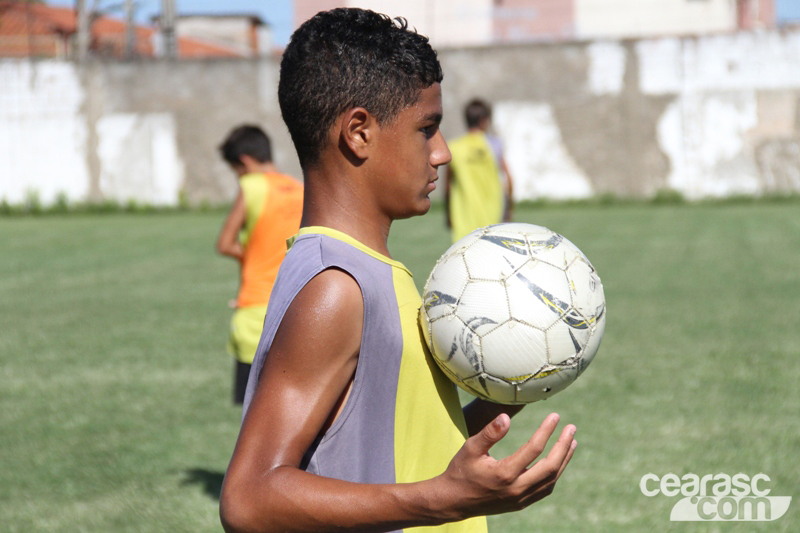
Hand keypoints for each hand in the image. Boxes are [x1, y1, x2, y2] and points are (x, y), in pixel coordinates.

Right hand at [436, 413, 575, 519]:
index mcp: (504, 473)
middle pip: (550, 467)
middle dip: (563, 446)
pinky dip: (555, 474)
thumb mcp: (470, 448)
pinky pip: (544, 489)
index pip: (534, 449)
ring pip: (551, 480)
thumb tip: (507, 416)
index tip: (555, 416)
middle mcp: (516, 489)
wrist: (453, 501)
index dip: (546, 430)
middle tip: (572, 428)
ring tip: (572, 442)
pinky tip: (558, 462)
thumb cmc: (461, 471)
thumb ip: (489, 433)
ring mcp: (520, 499)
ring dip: (564, 460)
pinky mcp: (520, 504)